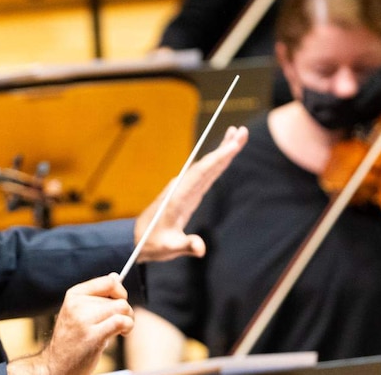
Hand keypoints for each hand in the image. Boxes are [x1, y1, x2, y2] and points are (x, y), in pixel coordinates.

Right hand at [9, 273, 133, 374]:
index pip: (108, 282)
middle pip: (118, 298)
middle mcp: (77, 305)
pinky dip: (128, 326)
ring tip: (120, 329)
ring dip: (128, 319)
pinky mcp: (92, 336)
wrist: (58, 364)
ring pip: (122, 308)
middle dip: (125, 310)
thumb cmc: (71, 339)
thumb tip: (114, 276)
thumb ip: (96, 295)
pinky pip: (121, 322)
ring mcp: (84, 320)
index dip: (120, 290)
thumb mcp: (79, 311)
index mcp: (74, 295)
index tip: (120, 300)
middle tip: (119, 323)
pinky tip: (123, 333)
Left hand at [133, 125, 247, 261]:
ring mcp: (185, 189)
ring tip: (237, 135)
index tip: (232, 145)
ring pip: (206, 166)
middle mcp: (181, 188)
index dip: (217, 159)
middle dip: (224, 148)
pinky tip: (226, 155)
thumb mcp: (169, 248)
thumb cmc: (153, 243)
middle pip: (206, 164)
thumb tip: (200, 248)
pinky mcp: (188, 193)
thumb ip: (185, 246)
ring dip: (222, 152)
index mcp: (178, 197)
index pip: (201, 173)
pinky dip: (218, 163)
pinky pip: (205, 174)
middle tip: (242, 131)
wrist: (139, 239)